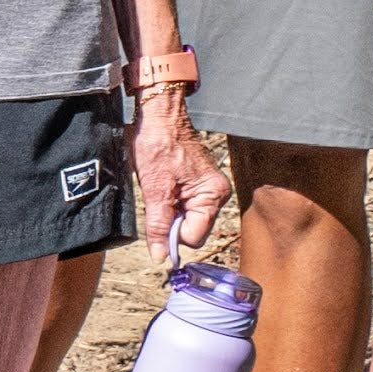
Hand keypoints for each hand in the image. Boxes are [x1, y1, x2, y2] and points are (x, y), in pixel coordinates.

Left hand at [132, 93, 229, 261]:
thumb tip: (160, 256)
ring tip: (162, 187)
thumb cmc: (158, 145)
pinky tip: (166, 184)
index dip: (173, 233)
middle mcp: (218, 194)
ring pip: (188, 219)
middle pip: (193, 230)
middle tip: (159, 197)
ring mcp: (210, 189)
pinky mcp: (201, 184)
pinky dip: (173, 201)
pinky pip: (187, 206)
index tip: (158, 215)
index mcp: (213, 195)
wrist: (159, 115)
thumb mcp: (154, 189)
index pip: (194, 236)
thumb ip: (159, 225)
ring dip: (171, 210)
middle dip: (172, 221)